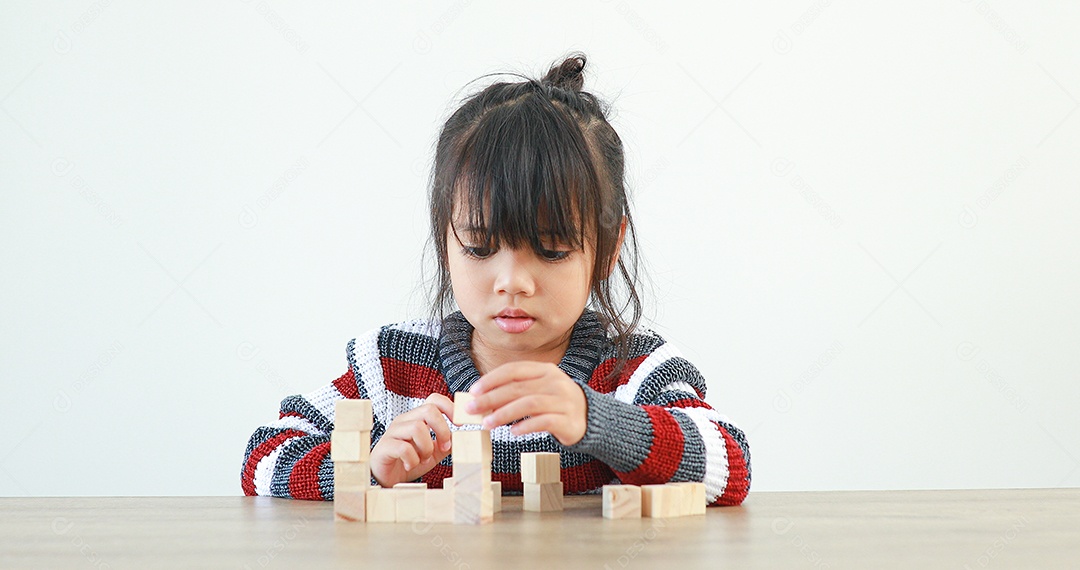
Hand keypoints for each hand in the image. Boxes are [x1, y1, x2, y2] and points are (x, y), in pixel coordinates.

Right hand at [369, 393, 454, 487]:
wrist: (387, 479)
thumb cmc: (409, 462)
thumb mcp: (434, 453)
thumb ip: (447, 444)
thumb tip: (463, 436)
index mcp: (417, 418)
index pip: (434, 400)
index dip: (450, 407)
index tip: (459, 425)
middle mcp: (404, 420)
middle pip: (429, 410)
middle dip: (442, 430)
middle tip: (444, 447)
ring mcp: (393, 432)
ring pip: (417, 428)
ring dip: (427, 448)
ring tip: (424, 460)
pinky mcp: (384, 447)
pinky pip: (404, 448)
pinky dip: (413, 460)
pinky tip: (410, 466)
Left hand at [466, 361, 587, 445]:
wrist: (589, 417)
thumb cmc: (556, 403)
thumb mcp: (538, 389)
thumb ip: (515, 390)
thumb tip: (482, 399)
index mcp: (545, 370)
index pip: (513, 370)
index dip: (491, 380)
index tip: (473, 391)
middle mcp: (555, 382)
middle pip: (517, 388)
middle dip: (491, 398)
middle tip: (472, 409)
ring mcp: (563, 401)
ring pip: (529, 404)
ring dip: (504, 414)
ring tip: (488, 424)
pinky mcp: (568, 420)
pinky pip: (544, 422)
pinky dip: (526, 426)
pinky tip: (513, 432)